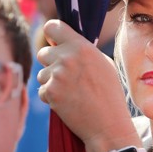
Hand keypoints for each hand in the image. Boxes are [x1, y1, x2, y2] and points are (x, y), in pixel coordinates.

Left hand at [36, 20, 136, 151]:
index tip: (56, 42)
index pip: (52, 26)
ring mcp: (57, 75)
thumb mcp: (104, 64)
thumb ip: (83, 51)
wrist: (108, 124)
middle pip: (43, 52)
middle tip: (67, 76)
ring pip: (42, 73)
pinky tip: (68, 103)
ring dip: (52, 82)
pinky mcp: (50, 92)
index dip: (53, 35)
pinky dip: (52, 97)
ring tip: (72, 92)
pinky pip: (42, 90)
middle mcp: (67, 58)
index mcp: (82, 47)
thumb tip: (65, 43)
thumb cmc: (110, 94)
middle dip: (51, 63)